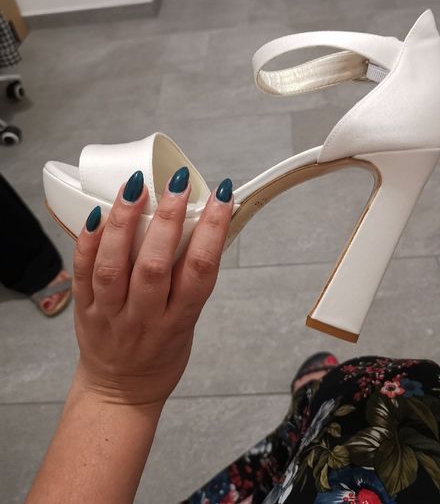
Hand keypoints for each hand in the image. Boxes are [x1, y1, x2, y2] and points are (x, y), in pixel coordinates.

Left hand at [71, 170, 232, 407]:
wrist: (121, 391)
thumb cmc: (161, 355)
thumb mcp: (189, 323)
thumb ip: (191, 281)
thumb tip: (202, 226)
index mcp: (179, 320)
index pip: (201, 270)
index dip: (213, 230)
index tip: (222, 196)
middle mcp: (145, 318)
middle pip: (156, 266)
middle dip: (169, 219)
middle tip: (177, 183)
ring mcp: (110, 314)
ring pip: (114, 266)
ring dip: (125, 223)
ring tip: (135, 186)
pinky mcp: (84, 309)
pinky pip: (82, 273)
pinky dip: (88, 241)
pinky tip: (97, 213)